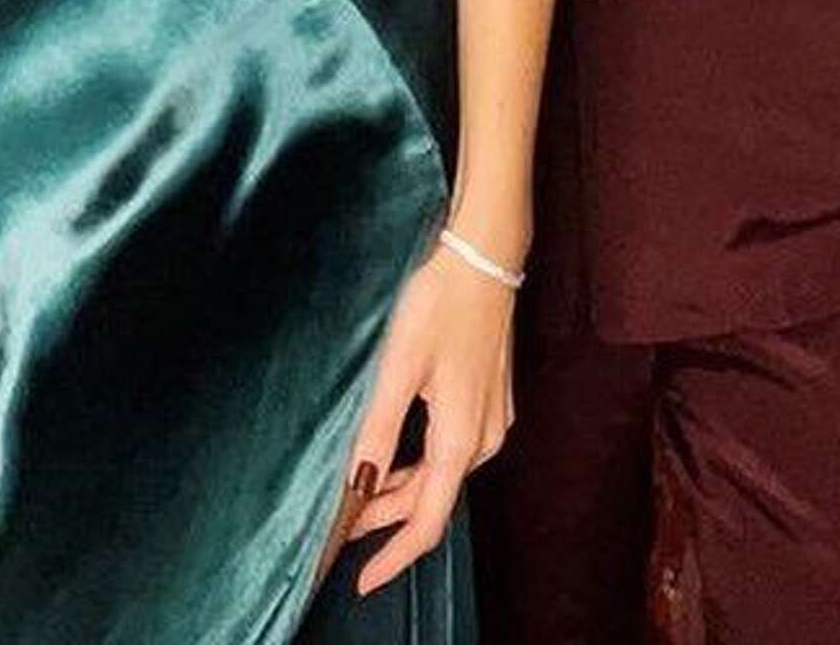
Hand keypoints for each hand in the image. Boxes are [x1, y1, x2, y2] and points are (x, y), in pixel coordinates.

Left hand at [338, 240, 515, 594]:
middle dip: (390, 519)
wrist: (484, 260)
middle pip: (435, 499)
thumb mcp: (399, 367)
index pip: (428, 521)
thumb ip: (380, 429)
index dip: (395, 555)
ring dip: (406, 491)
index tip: (364, 579)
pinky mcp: (492, 401)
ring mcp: (493, 420)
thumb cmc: (440, 305)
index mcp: (460, 438)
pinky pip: (456, 451)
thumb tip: (361, 483)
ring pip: (445, 475)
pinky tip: (400, 456)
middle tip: (346, 525)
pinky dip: (425, 465)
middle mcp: (484, 439)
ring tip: (365, 493)